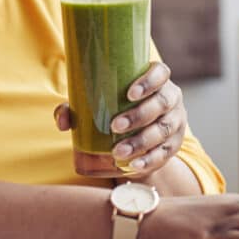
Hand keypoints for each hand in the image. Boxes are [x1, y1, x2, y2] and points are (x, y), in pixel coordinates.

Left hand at [53, 60, 186, 176]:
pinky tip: (134, 165)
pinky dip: (149, 160)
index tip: (130, 93)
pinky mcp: (174, 145)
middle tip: (114, 126)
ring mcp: (176, 122)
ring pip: (163, 130)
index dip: (149, 82)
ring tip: (118, 152)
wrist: (137, 133)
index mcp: (157, 80)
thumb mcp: (99, 103)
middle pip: (161, 104)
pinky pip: (165, 153)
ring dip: (141, 142)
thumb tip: (62, 120)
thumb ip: (76, 107)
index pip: (161, 73)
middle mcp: (171, 98)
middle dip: (138, 116)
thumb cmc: (115, 108)